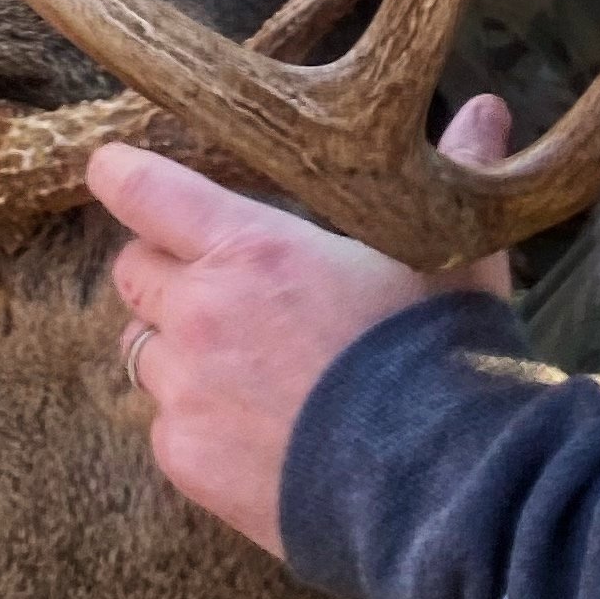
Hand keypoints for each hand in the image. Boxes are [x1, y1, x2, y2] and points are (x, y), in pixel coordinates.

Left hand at [87, 101, 512, 553]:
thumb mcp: (449, 256)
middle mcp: (201, 314)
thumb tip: (488, 112)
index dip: (123, 175)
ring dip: (179, 348)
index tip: (111, 169)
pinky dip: (196, 420)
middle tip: (215, 283)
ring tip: (245, 366)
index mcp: (251, 249)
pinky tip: (257, 429)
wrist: (438, 486)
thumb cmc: (441, 356)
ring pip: (145, 351)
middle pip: (133, 271)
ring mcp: (186, 393)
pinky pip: (166, 425)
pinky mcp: (187, 461)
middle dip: (164, 270)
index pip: (146, 191)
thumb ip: (456, 174)